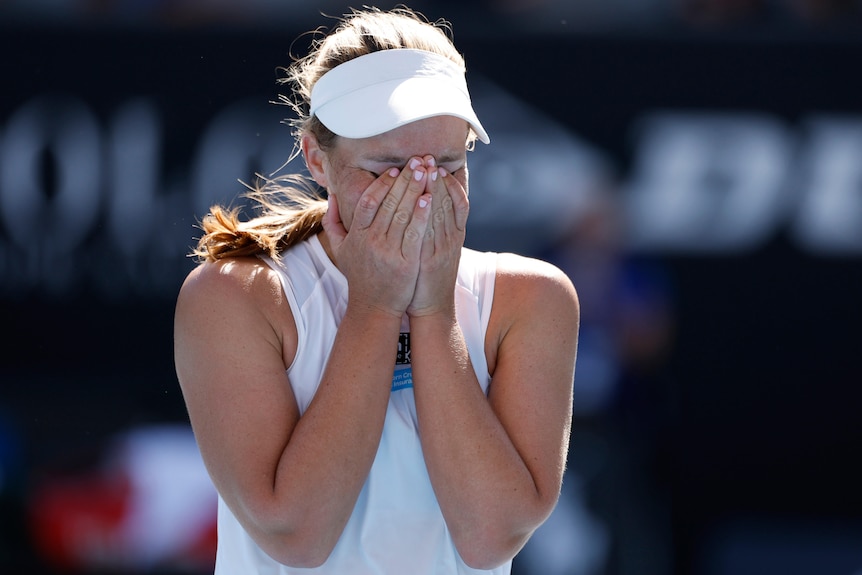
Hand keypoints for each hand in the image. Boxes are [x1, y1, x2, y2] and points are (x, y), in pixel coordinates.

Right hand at [322, 159, 432, 317]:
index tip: (394, 170)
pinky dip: (422, 214)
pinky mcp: (406, 264)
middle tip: (417, 161)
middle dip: (405, 179)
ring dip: (416, 190)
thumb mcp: (340, 249)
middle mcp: (371, 242)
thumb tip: (331, 195)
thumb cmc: (360, 276)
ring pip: (403, 214)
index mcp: (357, 235)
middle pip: (388, 203)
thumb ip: (333, 221)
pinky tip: (430, 198)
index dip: (382, 183)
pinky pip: (415, 234)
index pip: (368, 201)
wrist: (374, 308)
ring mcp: (388, 253)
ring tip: (427, 172)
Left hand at [407, 156, 468, 317]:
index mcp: (453, 236)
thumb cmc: (427, 279)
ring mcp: (442, 249)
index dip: (447, 181)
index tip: (436, 164)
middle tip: (428, 157)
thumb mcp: (434, 252)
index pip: (454, 202)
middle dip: (437, 178)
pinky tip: (426, 198)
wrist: (431, 309)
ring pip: (442, 213)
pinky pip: (432, 231)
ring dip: (435, 189)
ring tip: (427, 169)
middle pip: (447, 202)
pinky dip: (431, 213)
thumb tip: (425, 208)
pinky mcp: (432, 260)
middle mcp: (451, 239)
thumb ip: (431, 230)